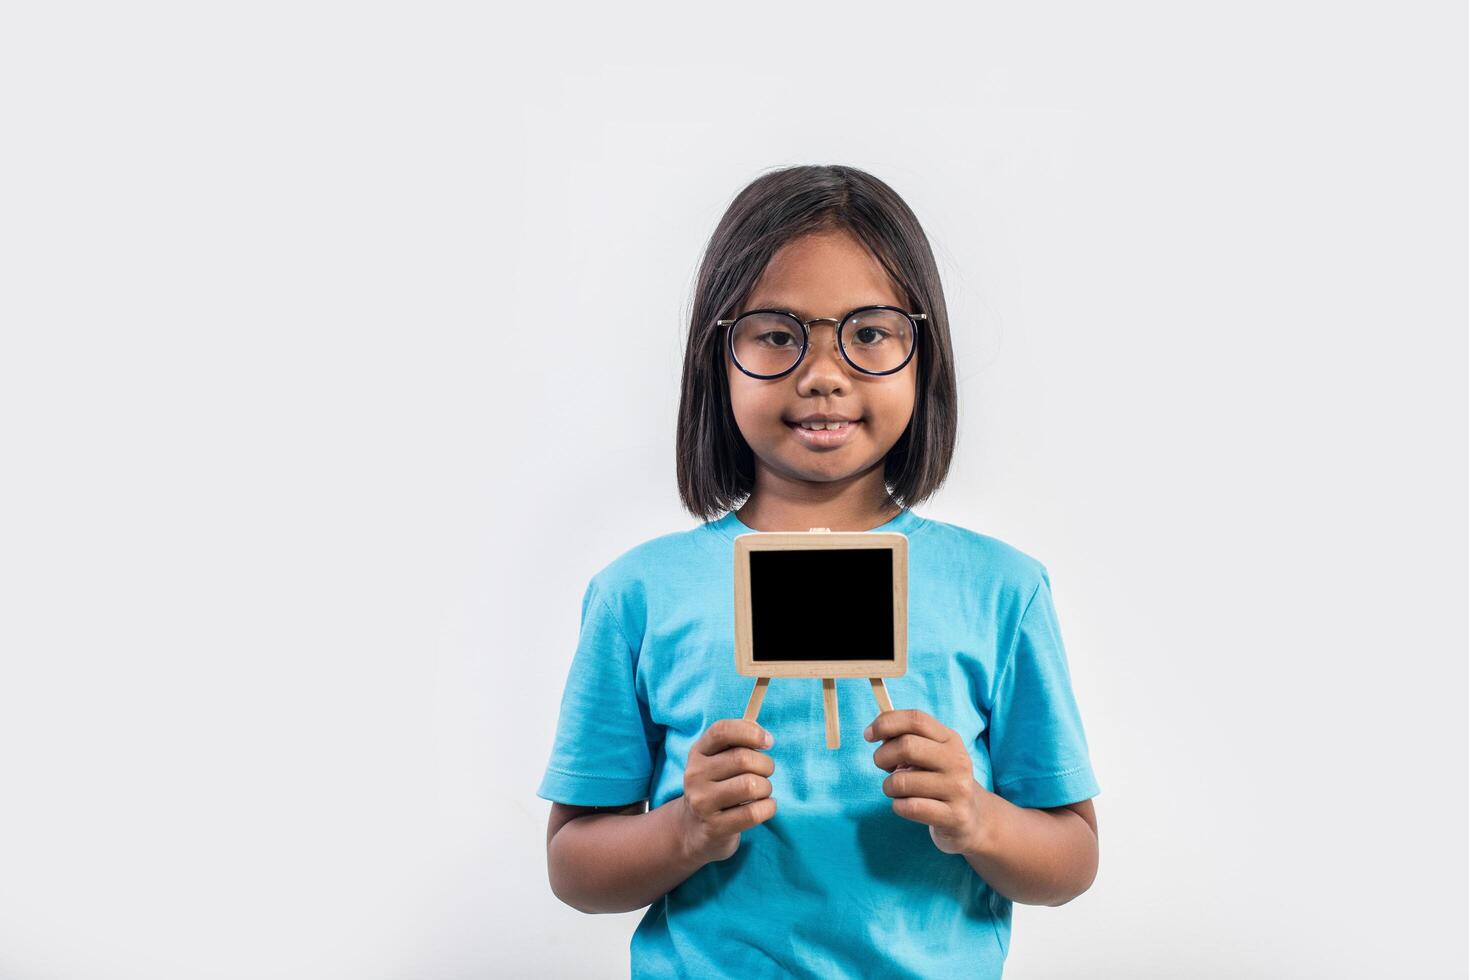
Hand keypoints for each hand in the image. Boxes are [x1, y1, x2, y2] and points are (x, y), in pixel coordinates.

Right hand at [678, 719, 776, 863]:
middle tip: (765, 773)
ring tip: (761, 792)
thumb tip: (765, 737)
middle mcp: (695, 775)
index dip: (751, 732)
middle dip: (766, 765)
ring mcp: (702, 802)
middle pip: (743, 759)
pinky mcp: (714, 827)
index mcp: (698, 752)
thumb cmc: (717, 787)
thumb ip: (738, 744)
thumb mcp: (718, 761)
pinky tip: (765, 806)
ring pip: (751, 786)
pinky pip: (754, 813)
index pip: (722, 731)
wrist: (694, 828)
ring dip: (766, 788)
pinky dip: (768, 808)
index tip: (769, 742)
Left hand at [864, 708, 986, 854]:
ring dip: (889, 787)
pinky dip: (898, 806)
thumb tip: (875, 732)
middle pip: (907, 746)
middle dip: (882, 756)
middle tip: (883, 767)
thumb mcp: (930, 754)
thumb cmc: (939, 781)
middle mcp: (958, 761)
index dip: (886, 723)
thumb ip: (905, 739)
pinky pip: (909, 807)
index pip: (916, 719)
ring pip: (901, 781)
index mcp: (950, 739)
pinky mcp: (954, 816)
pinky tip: (906, 806)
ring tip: (898, 791)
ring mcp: (958, 789)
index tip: (868, 734)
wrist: (972, 818)